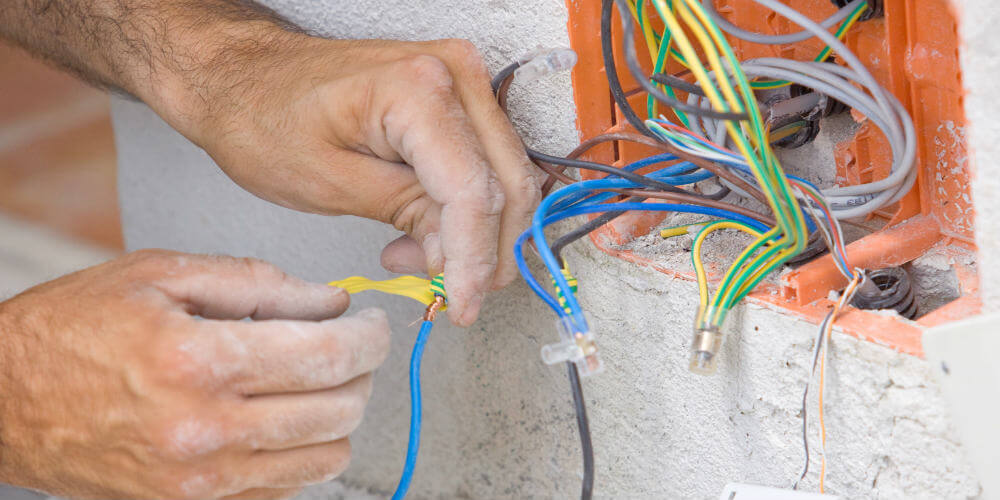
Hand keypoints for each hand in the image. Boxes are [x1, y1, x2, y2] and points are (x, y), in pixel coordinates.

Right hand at [0, 250, 389, 499]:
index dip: (369, 336)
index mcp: (196, 360)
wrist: (5, 402)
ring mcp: (199, 481)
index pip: (326, 356)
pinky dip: (300, 452)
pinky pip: (286, 488)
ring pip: (325, 457)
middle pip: (337, 409)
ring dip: (337, 414)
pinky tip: (279, 417)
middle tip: (350, 344)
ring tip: (315, 381)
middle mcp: (203, 430)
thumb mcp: (163, 275)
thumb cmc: (74, 330)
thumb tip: (332, 301)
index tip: (374, 323)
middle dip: (361, 370)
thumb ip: (260, 283)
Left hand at [161, 35, 539, 326]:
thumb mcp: (328, 183)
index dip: (474, 261)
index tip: (463, 307)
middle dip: (485, 253)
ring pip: (508, 178)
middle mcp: (456, 73)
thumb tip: (458, 259)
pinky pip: (489, 163)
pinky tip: (425, 232)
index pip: (473, 192)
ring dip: (478, 234)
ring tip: (416, 256)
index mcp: (418, 89)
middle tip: (447, 294)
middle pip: (507, 185)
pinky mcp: (460, 95)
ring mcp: (464, 80)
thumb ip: (406, 216)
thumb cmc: (265, 117)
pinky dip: (470, 209)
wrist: (247, 75)